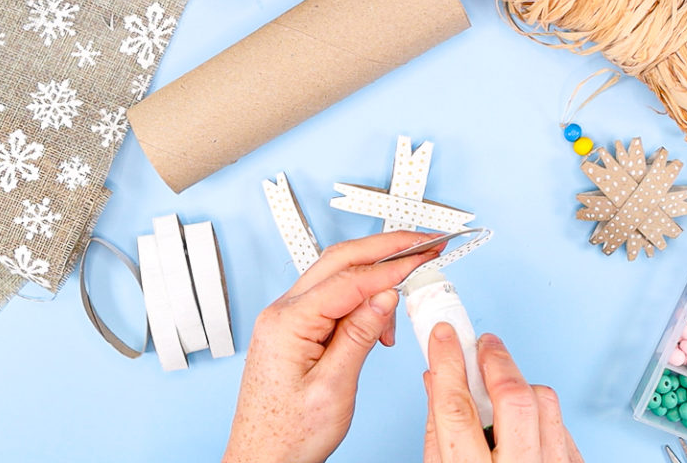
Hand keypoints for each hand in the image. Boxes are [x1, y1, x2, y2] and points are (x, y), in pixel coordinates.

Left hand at [223, 231, 444, 462]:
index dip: (391, 266)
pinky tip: (378, 322)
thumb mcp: (334, 387)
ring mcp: (286, 319)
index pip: (348, 279)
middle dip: (384, 249)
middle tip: (421, 244)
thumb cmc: (288, 434)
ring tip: (404, 299)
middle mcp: (282, 313)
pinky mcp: (295, 330)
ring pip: (336, 277)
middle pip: (339, 262)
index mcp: (287, 323)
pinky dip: (360, 300)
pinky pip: (332, 300)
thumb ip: (360, 335)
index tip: (422, 256)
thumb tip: (386, 294)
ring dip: (374, 277)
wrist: (264, 458)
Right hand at [423, 323, 583, 462]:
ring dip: (520, 386)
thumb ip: (438, 431)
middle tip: (483, 344)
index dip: (448, 363)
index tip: (443, 335)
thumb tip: (435, 379)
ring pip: (545, 403)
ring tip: (502, 390)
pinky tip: (524, 420)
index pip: (457, 409)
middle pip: (514, 398)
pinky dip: (539, 413)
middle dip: (496, 360)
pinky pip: (561, 424)